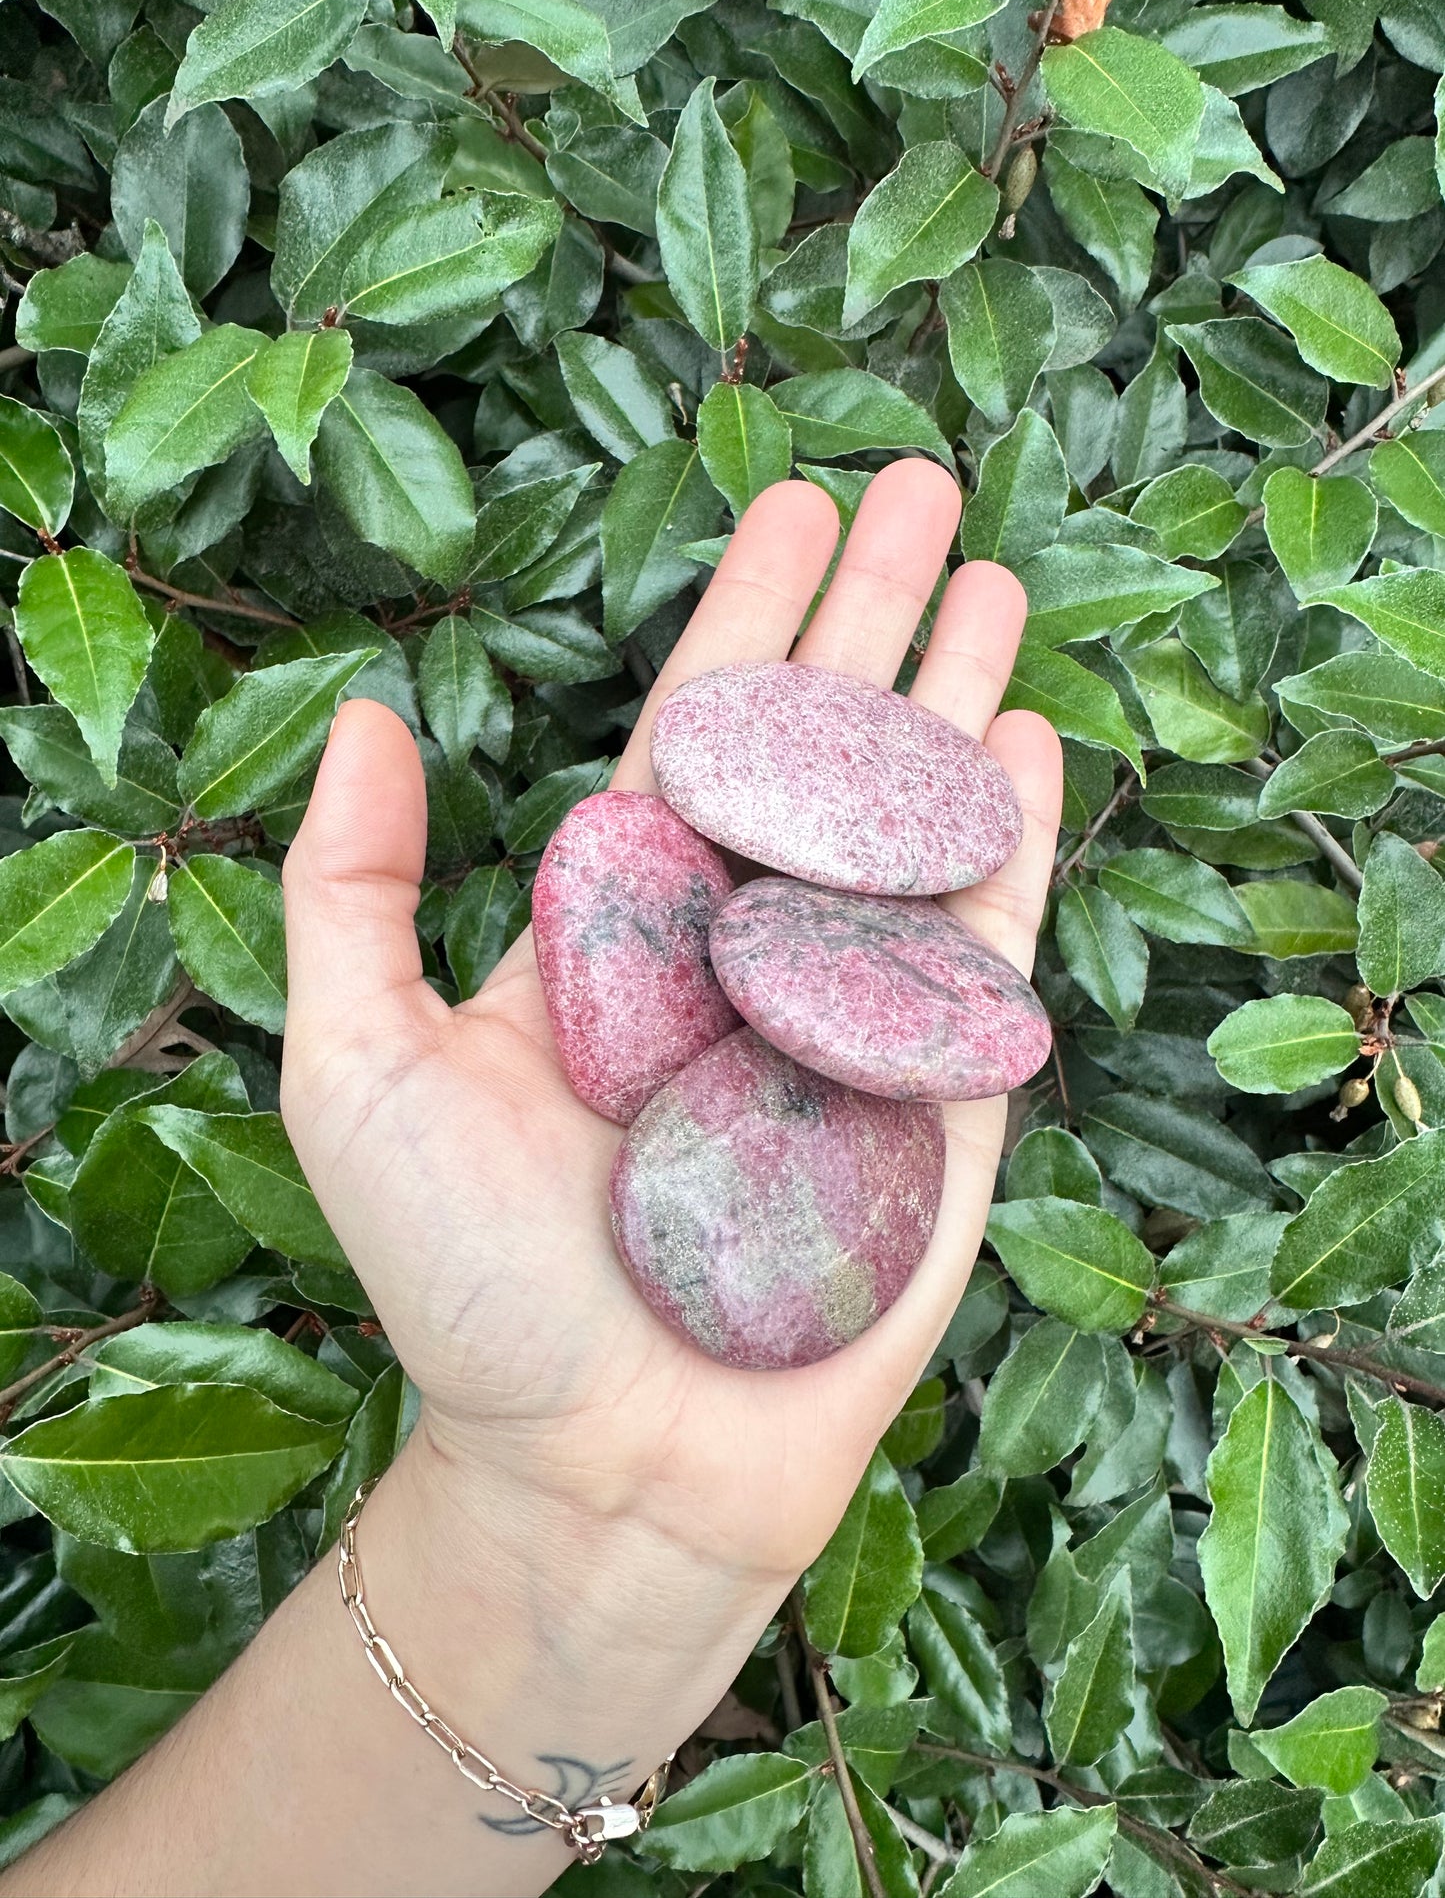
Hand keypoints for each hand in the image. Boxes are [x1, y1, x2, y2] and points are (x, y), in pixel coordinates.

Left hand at [281, 460, 1061, 1589]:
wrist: (604, 1466)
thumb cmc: (471, 1284)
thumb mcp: (358, 1071)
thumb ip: (354, 893)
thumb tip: (364, 713)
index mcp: (621, 922)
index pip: (696, 734)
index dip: (750, 614)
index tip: (797, 504)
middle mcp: (740, 948)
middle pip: (820, 748)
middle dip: (872, 613)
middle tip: (924, 484)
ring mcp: (844, 1018)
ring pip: (911, 823)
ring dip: (955, 695)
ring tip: (997, 577)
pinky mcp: (935, 1102)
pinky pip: (980, 953)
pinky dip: (1008, 843)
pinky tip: (1026, 741)